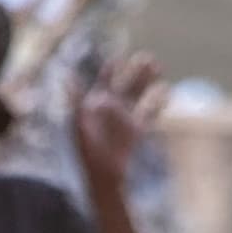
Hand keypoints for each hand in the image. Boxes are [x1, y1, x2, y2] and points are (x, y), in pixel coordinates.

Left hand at [74, 54, 166, 197]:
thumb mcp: (77, 121)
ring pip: (139, 95)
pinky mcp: (136, 131)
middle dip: (136, 71)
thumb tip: (65, 75)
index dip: (111, 70)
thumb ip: (74, 97)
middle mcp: (111, 109)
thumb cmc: (87, 150)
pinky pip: (149, 112)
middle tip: (148, 58)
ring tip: (158, 66)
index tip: (118, 59)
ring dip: (148, 82)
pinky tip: (165, 90)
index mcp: (95, 104)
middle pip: (126, 84)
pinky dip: (157, 102)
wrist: (103, 174)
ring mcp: (125, 119)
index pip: (104, 81)